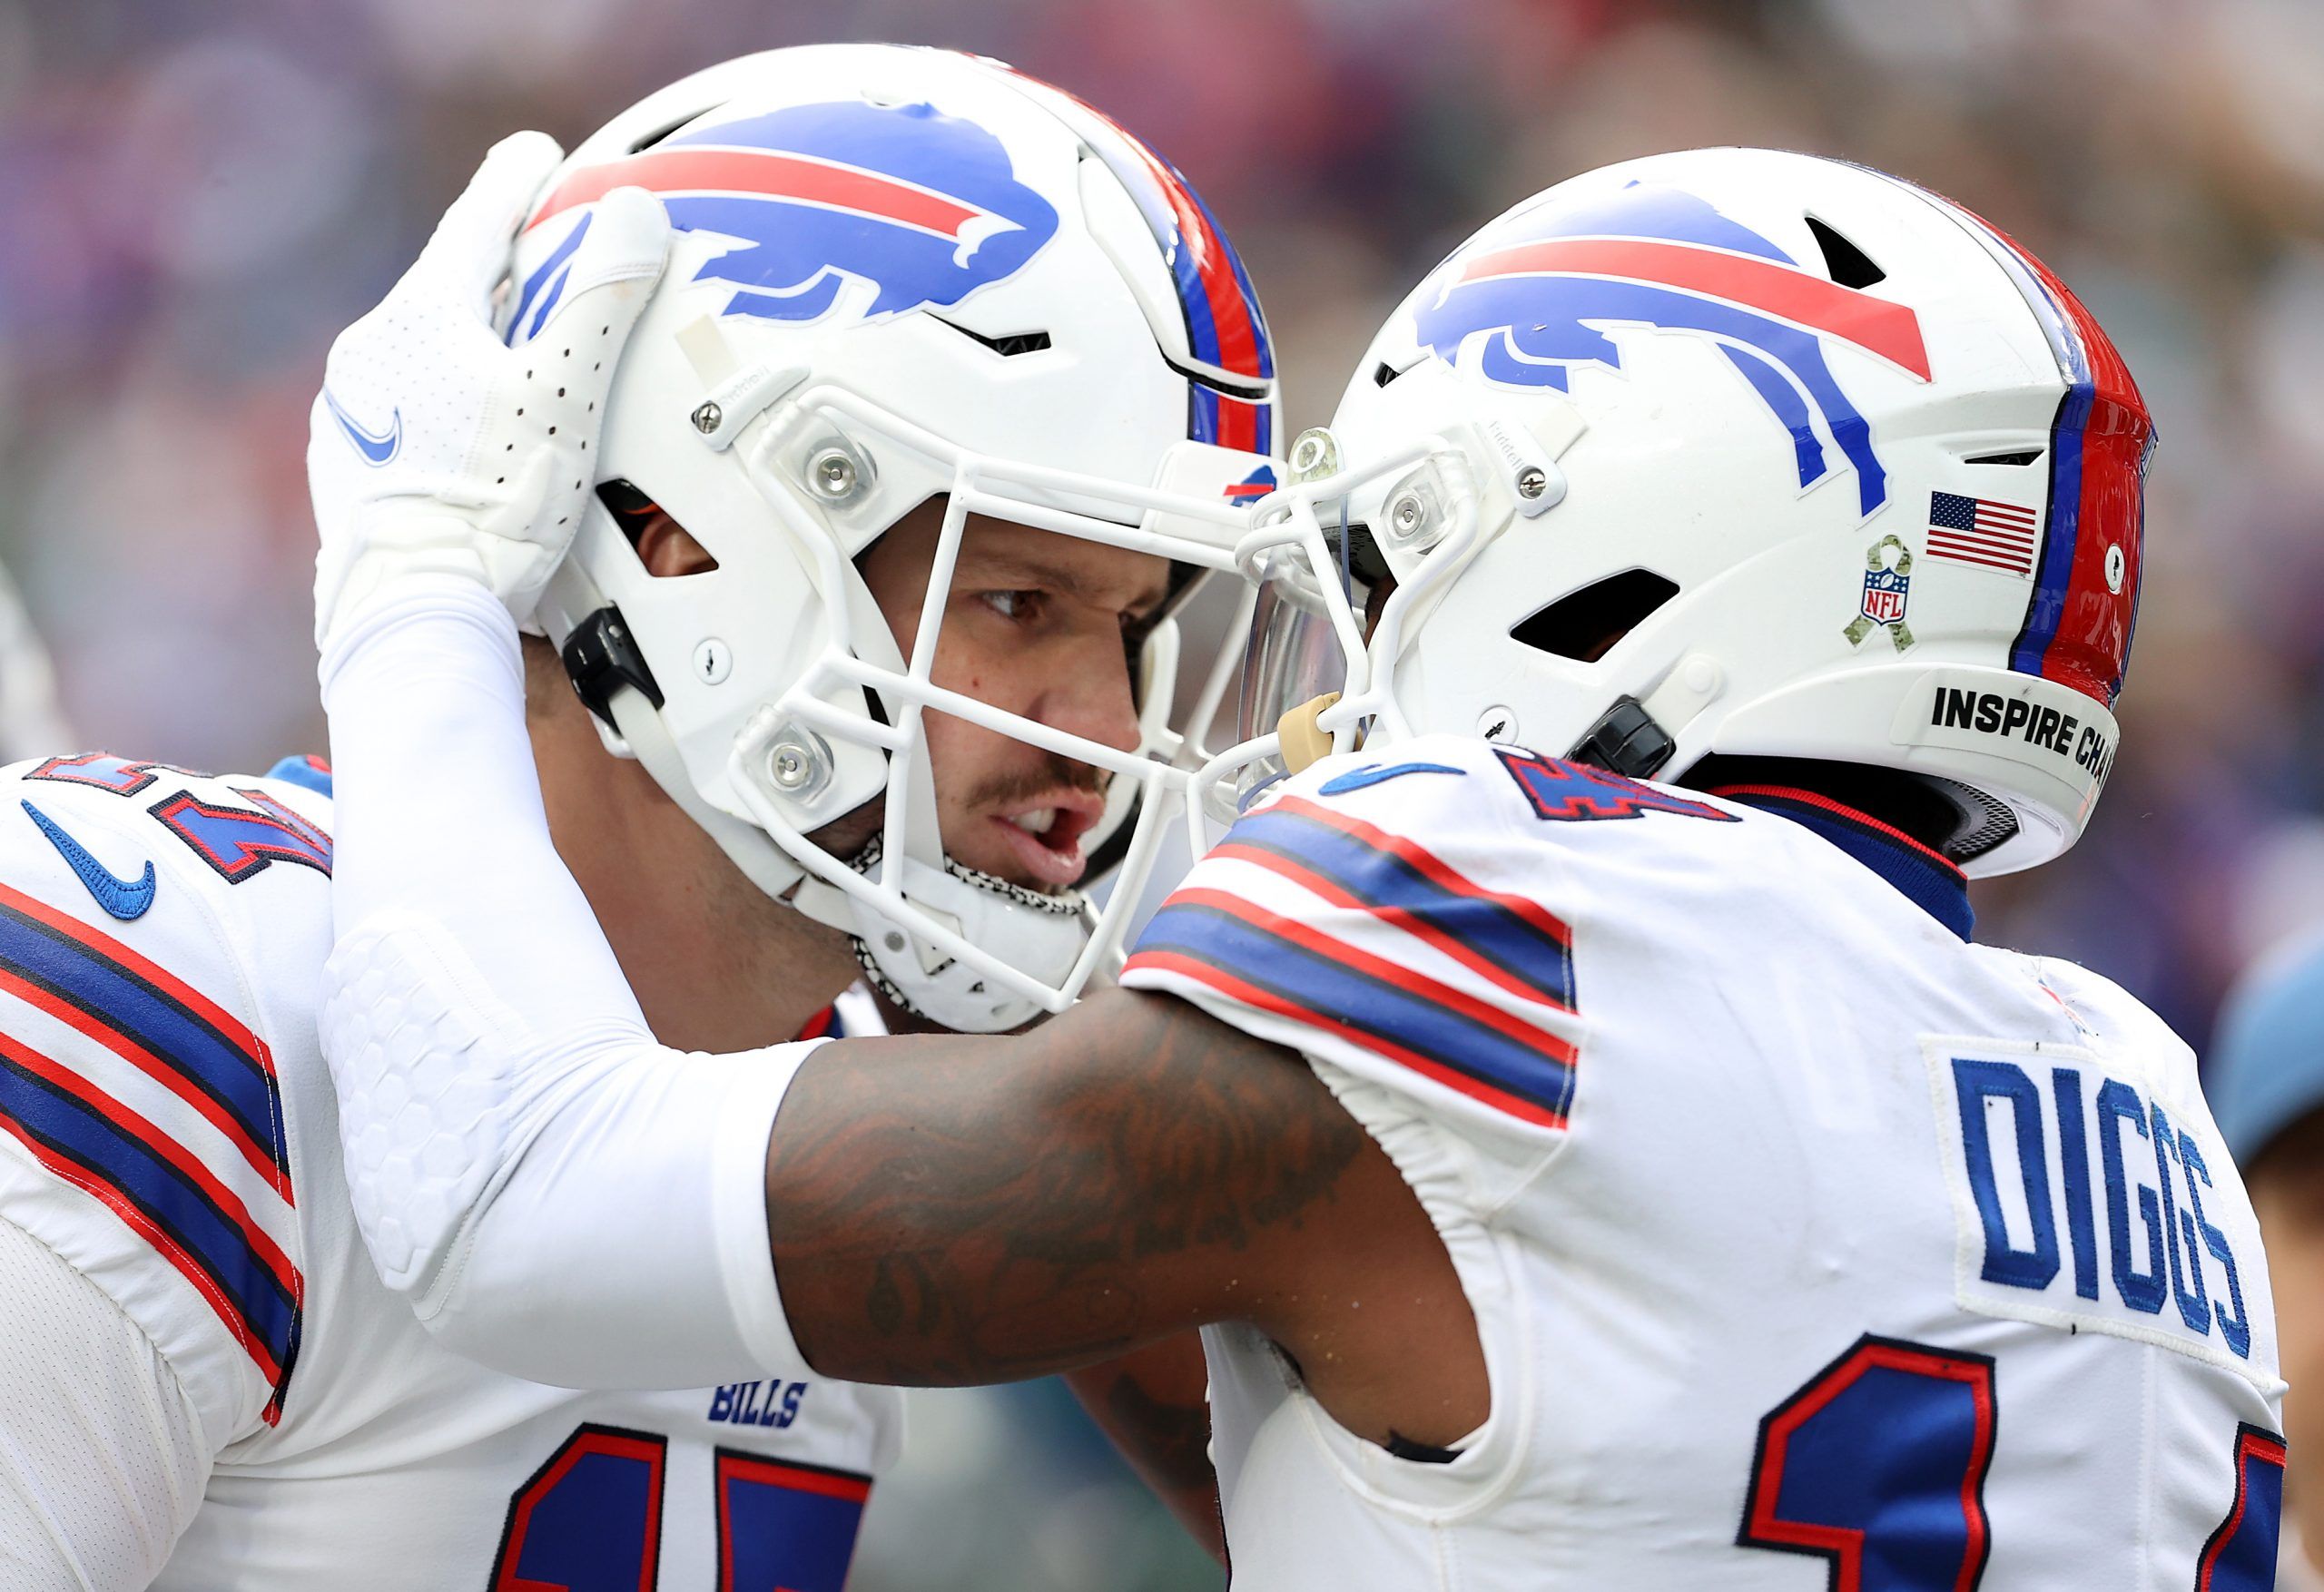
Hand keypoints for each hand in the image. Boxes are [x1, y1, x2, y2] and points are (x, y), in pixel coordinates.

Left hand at [309, 131, 668, 651]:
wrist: (416, 614)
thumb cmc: (495, 505)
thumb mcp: (568, 395)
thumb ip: (602, 298)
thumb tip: (636, 208)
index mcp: (419, 318)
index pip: (477, 223)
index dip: (518, 183)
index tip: (541, 155)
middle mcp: (370, 353)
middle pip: (450, 289)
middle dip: (501, 272)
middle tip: (548, 259)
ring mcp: (351, 414)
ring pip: (426, 352)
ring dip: (474, 343)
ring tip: (522, 355)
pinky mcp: (348, 468)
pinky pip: (409, 407)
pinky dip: (450, 400)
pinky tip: (479, 433)